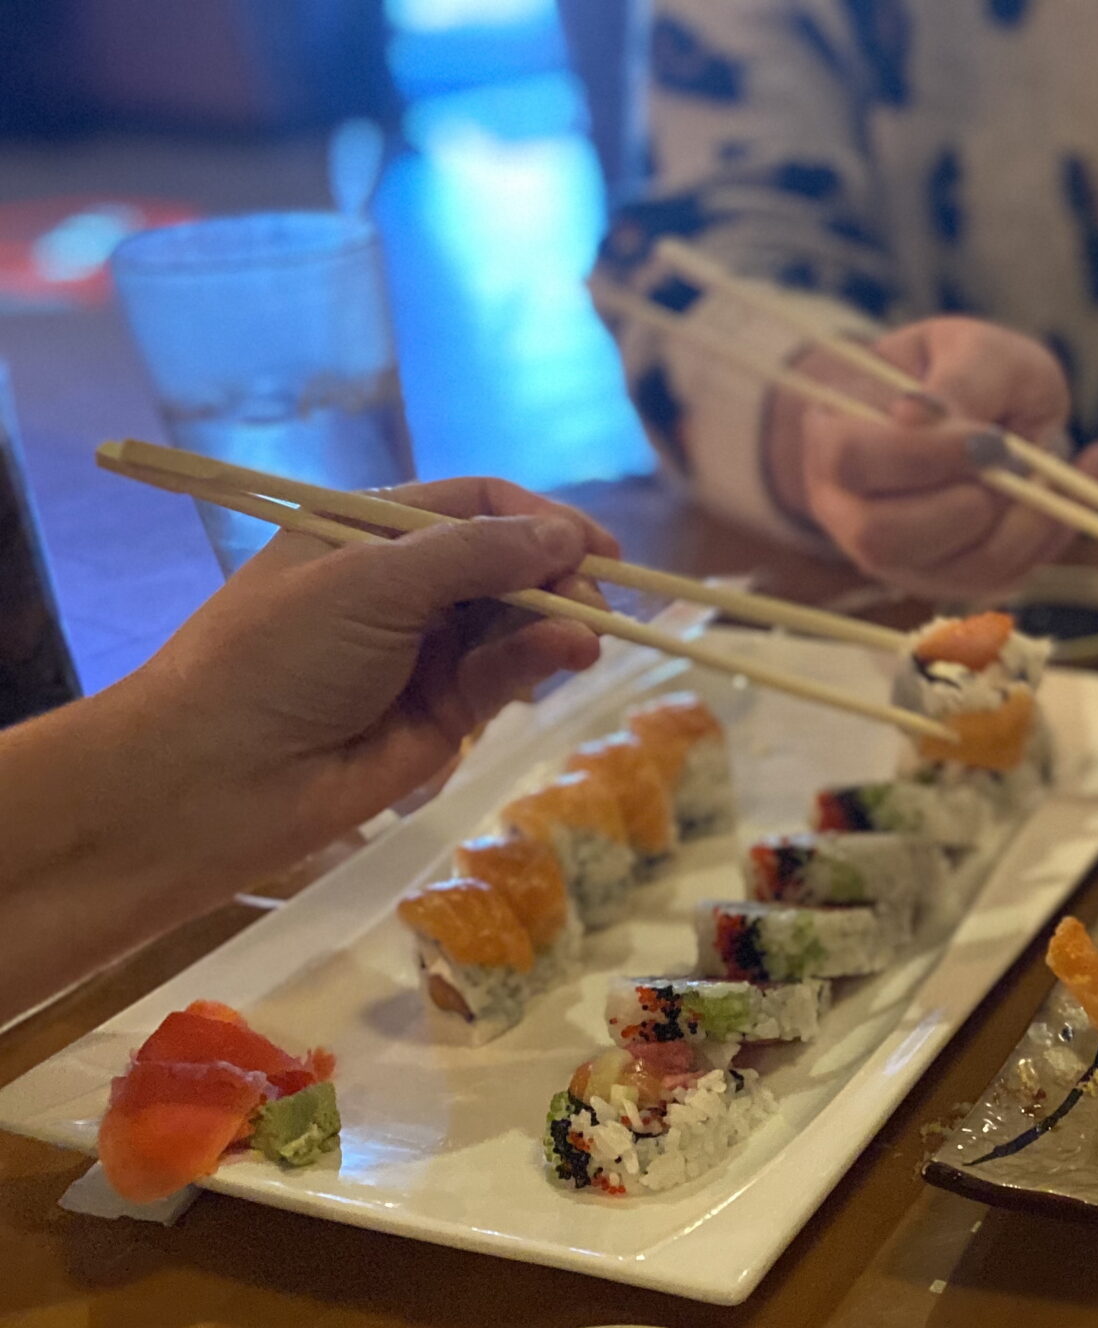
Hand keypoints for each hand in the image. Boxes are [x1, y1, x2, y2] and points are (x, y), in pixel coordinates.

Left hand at [122, 476, 617, 865]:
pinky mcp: (447, 712)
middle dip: (559, 574)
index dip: (539, 517)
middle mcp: (404, 585)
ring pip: (517, 620)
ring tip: (587, 633)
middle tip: (601, 596)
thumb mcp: (370, 581)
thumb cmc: (276, 656)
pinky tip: (568, 653)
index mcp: (369, 532)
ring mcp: (428, 651)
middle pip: (508, 562)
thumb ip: (474, 555)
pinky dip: (543, 658)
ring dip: (558, 619)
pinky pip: (508, 673)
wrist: (219, 777)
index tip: (595, 543)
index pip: (474, 504)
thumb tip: (565, 536)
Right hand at [772, 317, 1097, 598]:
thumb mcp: (974, 349)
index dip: (926, 456)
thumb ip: (960, 378)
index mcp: (834, 439)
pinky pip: (1005, 578)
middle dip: (973, 502)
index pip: (853, 463)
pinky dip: (1053, 533)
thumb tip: (918, 414)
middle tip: (1018, 455)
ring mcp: (901, 560)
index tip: (992, 438)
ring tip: (1053, 464)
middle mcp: (852, 513)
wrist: (981, 409)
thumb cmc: (968, 371)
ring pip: (958, 571)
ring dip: (1024, 521)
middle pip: (888, 538)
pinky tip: (1079, 480)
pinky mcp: (952, 582)